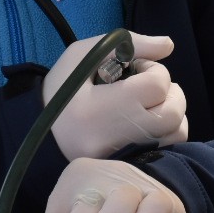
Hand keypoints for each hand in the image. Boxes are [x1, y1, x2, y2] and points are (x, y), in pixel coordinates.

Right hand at [44, 32, 187, 161]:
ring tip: (149, 103)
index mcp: (98, 109)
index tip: (135, 69)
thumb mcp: (85, 53)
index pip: (156, 86)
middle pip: (173, 113)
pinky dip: (167, 131)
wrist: (36, 129)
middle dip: (170, 92)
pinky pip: (167, 148)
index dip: (153, 70)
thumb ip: (130, 44)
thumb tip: (169, 45)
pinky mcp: (127, 168)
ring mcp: (122, 159)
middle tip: (148, 86)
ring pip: (177, 133)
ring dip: (172, 112)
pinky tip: (148, 121)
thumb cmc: (61, 86)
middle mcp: (112, 140)